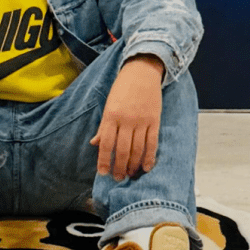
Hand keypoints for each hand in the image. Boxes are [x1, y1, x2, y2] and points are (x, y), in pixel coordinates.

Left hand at [90, 55, 164, 180]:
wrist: (142, 71)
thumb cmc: (122, 88)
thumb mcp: (108, 105)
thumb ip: (103, 126)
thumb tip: (95, 143)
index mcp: (111, 116)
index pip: (106, 144)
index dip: (104, 161)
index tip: (103, 173)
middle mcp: (126, 120)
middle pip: (122, 150)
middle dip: (119, 167)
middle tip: (117, 178)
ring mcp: (141, 121)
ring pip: (137, 149)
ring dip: (133, 165)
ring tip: (129, 174)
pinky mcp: (154, 121)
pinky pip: (152, 143)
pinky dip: (149, 157)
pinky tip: (146, 167)